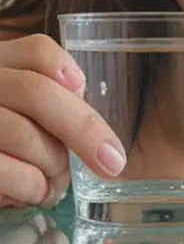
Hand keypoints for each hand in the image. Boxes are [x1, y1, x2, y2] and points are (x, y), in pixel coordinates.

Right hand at [0, 35, 125, 208]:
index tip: (80, 88)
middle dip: (83, 129)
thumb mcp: (17, 110)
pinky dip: (30, 185)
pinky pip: (4, 170)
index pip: (35, 50)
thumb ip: (43, 103)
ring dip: (53, 166)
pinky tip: (36, 193)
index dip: (63, 66)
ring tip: (58, 184)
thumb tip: (90, 125)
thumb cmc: (4, 143)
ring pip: (23, 134)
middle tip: (112, 162)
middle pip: (37, 93)